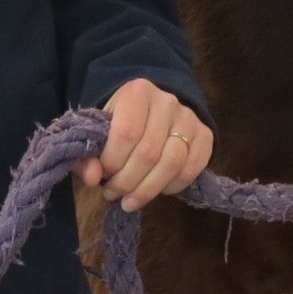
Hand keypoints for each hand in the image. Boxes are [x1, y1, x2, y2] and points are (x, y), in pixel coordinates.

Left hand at [83, 78, 212, 211]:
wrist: (150, 108)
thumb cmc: (118, 122)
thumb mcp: (97, 133)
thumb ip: (88, 155)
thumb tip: (92, 178)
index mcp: (137, 93)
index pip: (127, 134)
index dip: (113, 162)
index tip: (102, 176)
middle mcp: (167, 101)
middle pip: (148, 153)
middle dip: (127, 182)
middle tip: (113, 194)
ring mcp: (189, 118)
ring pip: (172, 163)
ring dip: (148, 189)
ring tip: (130, 200)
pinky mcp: (205, 135)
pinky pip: (192, 168)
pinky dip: (173, 186)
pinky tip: (157, 190)